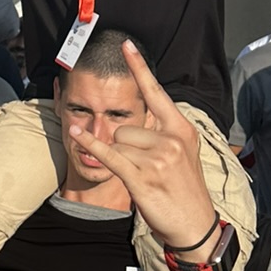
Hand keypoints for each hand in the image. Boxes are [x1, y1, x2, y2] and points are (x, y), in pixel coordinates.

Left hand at [71, 41, 217, 255]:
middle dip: (125, 146)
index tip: (126, 46)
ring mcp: (157, 158)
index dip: (139, 68)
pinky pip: (108, 155)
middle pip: (125, 126)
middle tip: (145, 168)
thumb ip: (165, 132)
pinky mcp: (140, 176)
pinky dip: (91, 146)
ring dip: (121, 160)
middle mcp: (171, 139)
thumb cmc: (184, 188)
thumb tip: (140, 118)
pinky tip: (76, 134)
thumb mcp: (184, 153)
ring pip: (117, 143)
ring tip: (142, 177)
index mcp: (181, 129)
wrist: (194, 224)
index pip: (156, 92)